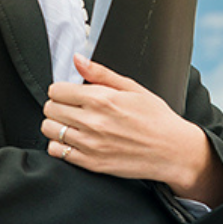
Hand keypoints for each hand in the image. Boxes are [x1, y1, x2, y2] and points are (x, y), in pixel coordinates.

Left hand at [42, 55, 222, 206]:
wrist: (173, 151)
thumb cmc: (156, 118)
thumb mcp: (132, 87)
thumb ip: (99, 73)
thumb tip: (77, 59)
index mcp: (101, 99)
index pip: (56, 90)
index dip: (62, 89)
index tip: (70, 93)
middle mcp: (93, 121)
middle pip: (50, 108)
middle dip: (58, 105)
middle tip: (71, 107)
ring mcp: (90, 144)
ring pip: (49, 129)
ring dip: (56, 124)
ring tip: (71, 123)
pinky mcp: (91, 163)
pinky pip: (57, 151)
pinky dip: (60, 145)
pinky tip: (73, 140)